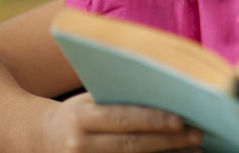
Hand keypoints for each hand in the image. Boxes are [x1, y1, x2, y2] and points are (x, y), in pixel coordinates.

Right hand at [38, 92, 202, 152]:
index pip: (121, 118)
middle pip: (131, 144)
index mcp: (80, 118)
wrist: (41, 137)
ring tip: (196, 150)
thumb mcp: (89, 98)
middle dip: (168, 140)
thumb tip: (167, 91)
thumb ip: (120, 96)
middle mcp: (80, 145)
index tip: (180, 119)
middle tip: (197, 134)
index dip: (151, 120)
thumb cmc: (78, 111)